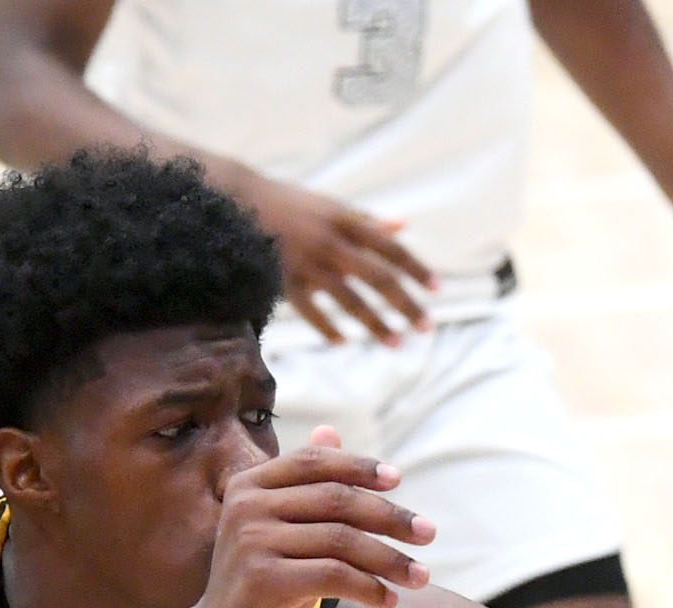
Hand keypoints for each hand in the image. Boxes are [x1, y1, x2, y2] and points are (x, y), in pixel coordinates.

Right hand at [190, 425, 431, 607]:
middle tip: (429, 532)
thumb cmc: (263, 582)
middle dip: (390, 516)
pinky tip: (389, 601)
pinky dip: (370, 588)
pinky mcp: (265, 582)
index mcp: (249, 485)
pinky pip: (335, 576)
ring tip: (421, 576)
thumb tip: (331, 431)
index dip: (359, 467)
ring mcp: (252, 543)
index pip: (315, 463)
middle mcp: (246, 507)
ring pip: (343, 540)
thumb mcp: (281, 528)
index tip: (399, 480)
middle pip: (337, 500)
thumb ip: (305, 485)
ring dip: (391, 559)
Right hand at [232, 170, 437, 344]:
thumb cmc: (291, 205)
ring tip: (396, 343)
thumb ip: (366, 221)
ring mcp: (308, 263)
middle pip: (378, 278)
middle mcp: (331, 242)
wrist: (235, 200)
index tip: (436, 288)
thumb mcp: (330, 206)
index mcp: (345, 221)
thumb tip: (404, 226)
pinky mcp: (283, 280)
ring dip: (375, 324)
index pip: (390, 247)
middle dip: (405, 304)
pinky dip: (328, 329)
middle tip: (426, 328)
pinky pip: (311, 312)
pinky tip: (343, 342)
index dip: (415, 268)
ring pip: (349, 300)